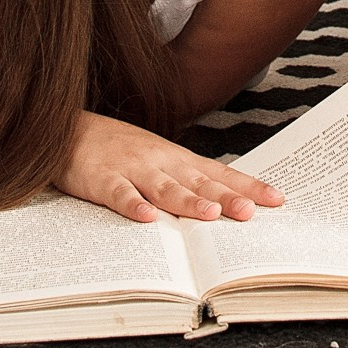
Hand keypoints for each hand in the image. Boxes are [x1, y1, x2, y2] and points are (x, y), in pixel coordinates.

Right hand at [54, 112, 285, 223]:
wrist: (69, 128)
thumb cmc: (119, 150)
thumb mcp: (159, 161)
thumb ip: (187, 183)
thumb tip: (224, 209)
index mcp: (177, 159)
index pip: (219, 174)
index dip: (247, 187)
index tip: (278, 200)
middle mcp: (160, 161)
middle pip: (198, 182)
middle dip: (226, 197)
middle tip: (251, 212)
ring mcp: (132, 168)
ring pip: (164, 187)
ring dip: (187, 201)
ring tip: (209, 214)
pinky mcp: (102, 179)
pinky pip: (119, 194)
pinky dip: (133, 206)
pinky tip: (148, 218)